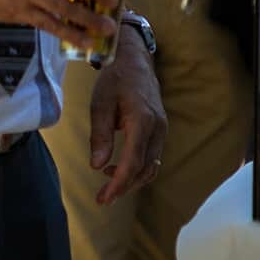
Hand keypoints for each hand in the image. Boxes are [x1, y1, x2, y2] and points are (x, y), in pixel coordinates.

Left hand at [86, 23, 167, 204]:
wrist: (134, 61)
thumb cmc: (114, 80)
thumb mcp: (100, 104)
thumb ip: (100, 135)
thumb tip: (97, 165)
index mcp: (143, 122)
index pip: (133, 162)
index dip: (119, 183)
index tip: (104, 198)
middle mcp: (158, 129)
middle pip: (145, 169)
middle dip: (124, 186)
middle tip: (102, 198)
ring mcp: (162, 130)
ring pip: (151, 166)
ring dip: (131, 179)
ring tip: (106, 184)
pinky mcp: (160, 131)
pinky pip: (151, 157)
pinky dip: (136, 168)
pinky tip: (116, 167)